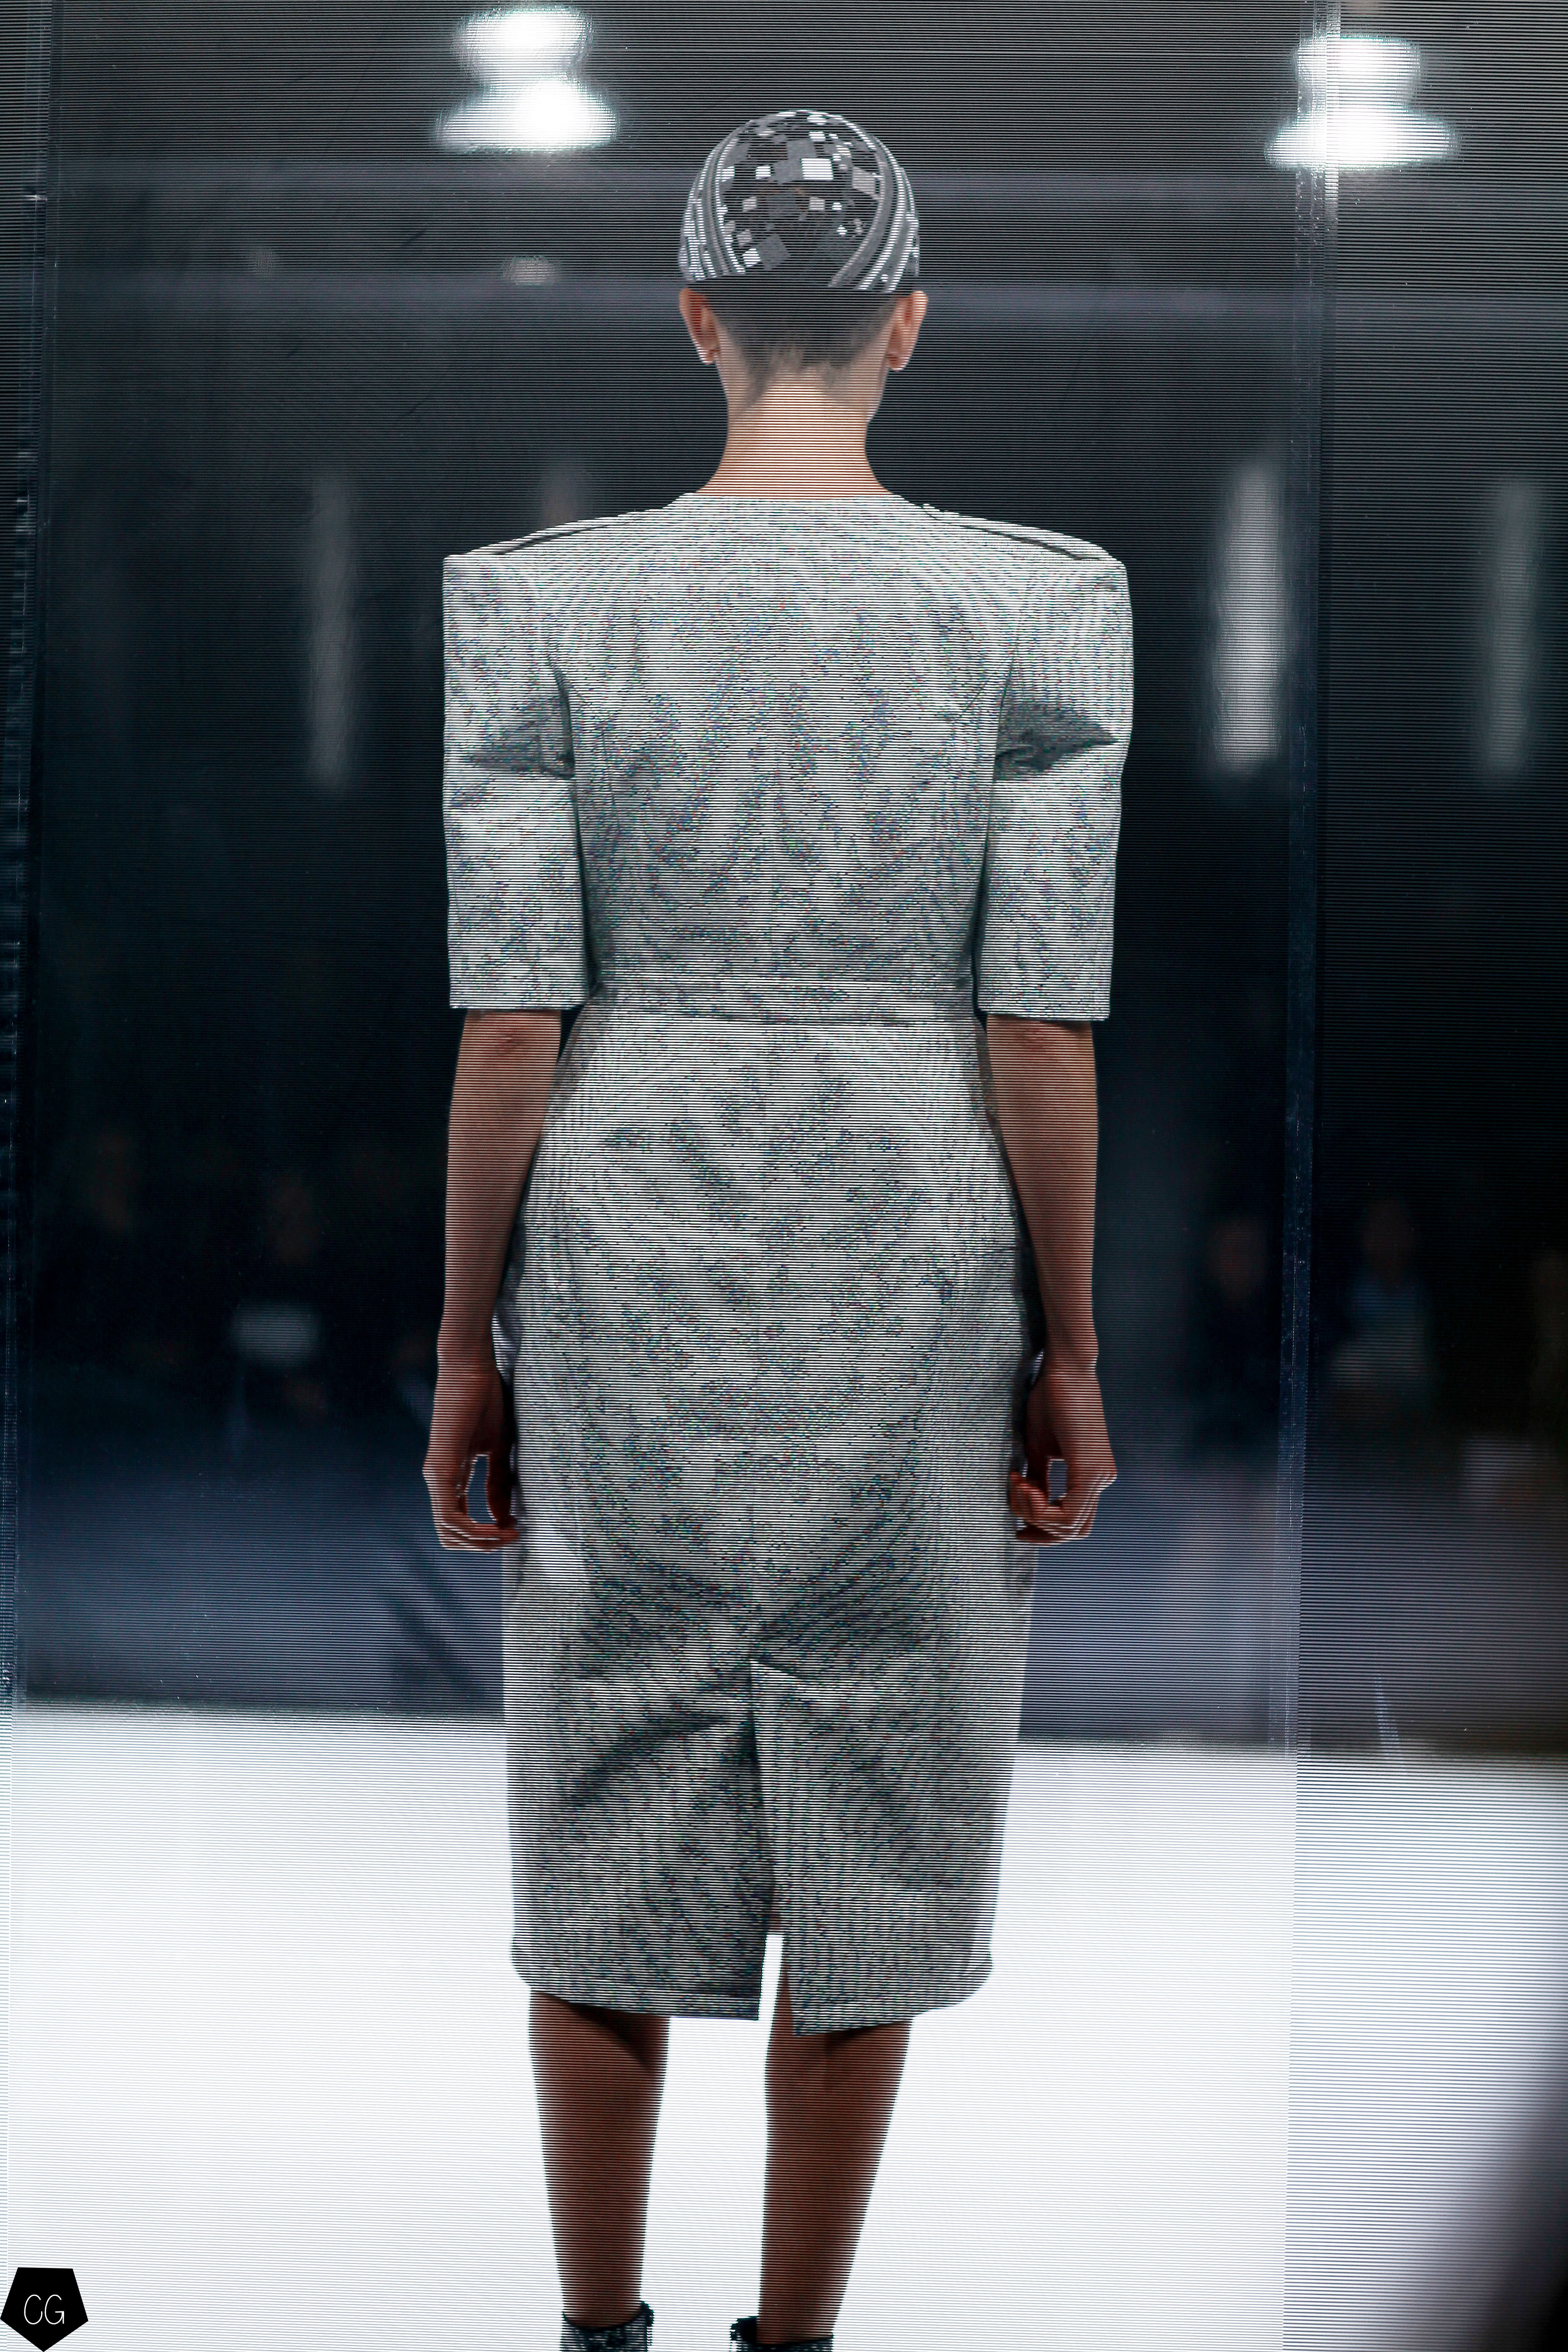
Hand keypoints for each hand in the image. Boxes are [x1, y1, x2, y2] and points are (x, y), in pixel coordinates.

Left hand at [423, 1357, 519, 1550]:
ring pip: (449, 1531)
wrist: (471, 1367)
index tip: (514, 1530)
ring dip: (481, 1542)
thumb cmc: (485, 1400)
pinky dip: (474, 1529)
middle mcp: (438, 1479)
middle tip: (512, 1535)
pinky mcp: (441, 1467)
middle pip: (450, 1535)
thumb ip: (497, 1483)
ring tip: (510, 1532)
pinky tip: (499, 1525)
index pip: (457, 1523)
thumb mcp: (498, 1448)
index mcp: (451, 1475)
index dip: (485, 1537)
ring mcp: (436, 1475)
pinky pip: (450, 1515)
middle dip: (482, 1545)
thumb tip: (503, 1518)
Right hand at [1008, 1351, 1115, 1543]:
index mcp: (1091, 1476)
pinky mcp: (1091, 1470)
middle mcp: (1102, 1480)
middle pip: (1075, 1532)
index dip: (1044, 1531)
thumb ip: (1038, 1479)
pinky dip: (1040, 1510)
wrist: (1065, 1369)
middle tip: (1015, 1499)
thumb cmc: (1050, 1400)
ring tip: (1018, 1484)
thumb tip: (1027, 1506)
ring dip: (1034, 1515)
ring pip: (1070, 1526)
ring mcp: (1100, 1477)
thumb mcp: (1038, 1448)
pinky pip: (1068, 1513)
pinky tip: (1025, 1484)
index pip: (1074, 1522)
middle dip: (1039, 1528)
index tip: (1017, 1518)